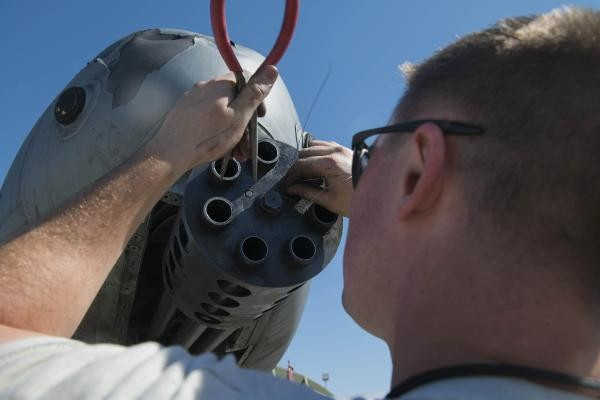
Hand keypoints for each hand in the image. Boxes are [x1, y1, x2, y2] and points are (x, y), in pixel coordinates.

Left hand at [150, 66, 277, 171]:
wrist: (170, 154)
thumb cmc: (206, 138)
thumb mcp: (239, 116)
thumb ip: (255, 93)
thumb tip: (271, 69)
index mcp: (220, 85)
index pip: (246, 79)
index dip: (257, 97)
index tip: (259, 116)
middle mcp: (205, 87)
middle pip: (233, 99)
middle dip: (244, 121)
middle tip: (247, 144)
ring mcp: (192, 99)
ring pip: (220, 111)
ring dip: (231, 130)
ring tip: (235, 153)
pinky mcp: (184, 112)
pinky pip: (207, 118)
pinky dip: (216, 131)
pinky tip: (218, 148)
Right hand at [285, 140, 352, 216]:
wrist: (378, 194)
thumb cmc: (356, 199)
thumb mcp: (329, 200)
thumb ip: (307, 192)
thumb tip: (292, 189)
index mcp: (329, 164)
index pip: (301, 165)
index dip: (291, 176)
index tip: (287, 185)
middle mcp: (334, 152)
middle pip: (304, 153)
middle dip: (297, 167)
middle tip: (294, 181)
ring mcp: (340, 148)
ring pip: (314, 145)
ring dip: (306, 157)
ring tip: (304, 172)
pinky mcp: (345, 149)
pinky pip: (325, 144)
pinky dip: (317, 151)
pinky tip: (316, 163)